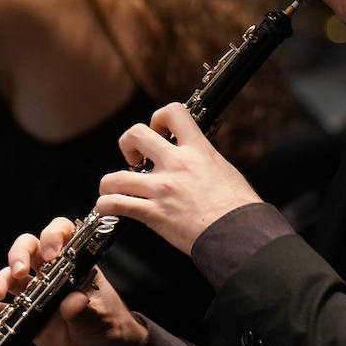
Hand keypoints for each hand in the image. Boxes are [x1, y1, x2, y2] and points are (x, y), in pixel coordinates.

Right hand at [0, 216, 148, 345]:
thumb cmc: (111, 329)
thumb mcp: (100, 319)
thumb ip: (85, 311)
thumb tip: (73, 302)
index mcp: (76, 264)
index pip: (61, 234)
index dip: (53, 236)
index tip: (51, 254)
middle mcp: (53, 274)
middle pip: (29, 249)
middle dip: (19, 255)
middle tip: (18, 272)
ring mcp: (37, 294)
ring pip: (12, 277)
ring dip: (0, 281)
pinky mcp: (26, 317)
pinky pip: (2, 311)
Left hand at [100, 102, 262, 254]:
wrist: (239, 234)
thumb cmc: (238, 208)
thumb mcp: (224, 170)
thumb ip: (203, 161)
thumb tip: (195, 162)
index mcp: (198, 150)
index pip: (173, 112)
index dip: (159, 117)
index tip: (159, 132)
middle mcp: (176, 164)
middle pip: (135, 134)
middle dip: (127, 144)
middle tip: (134, 159)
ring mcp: (162, 189)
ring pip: (116, 176)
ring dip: (110, 183)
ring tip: (115, 189)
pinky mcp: (154, 213)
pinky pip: (116, 204)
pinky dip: (106, 205)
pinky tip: (110, 207)